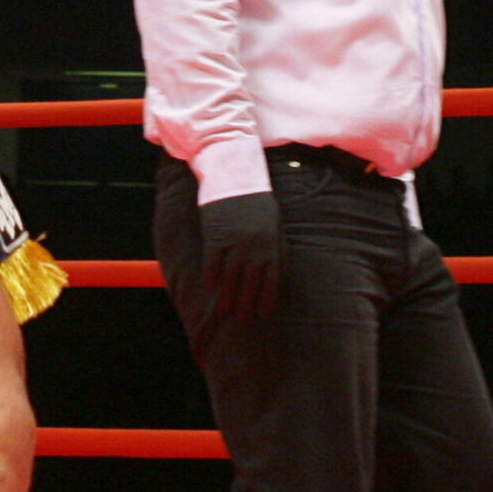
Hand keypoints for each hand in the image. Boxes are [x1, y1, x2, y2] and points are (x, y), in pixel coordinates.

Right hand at [199, 191, 282, 319]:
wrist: (235, 175)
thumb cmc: (258, 201)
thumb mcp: (275, 222)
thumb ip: (278, 248)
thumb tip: (280, 275)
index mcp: (272, 244)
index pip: (270, 281)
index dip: (265, 299)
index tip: (262, 313)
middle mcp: (254, 247)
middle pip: (249, 283)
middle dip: (246, 302)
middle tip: (242, 316)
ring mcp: (234, 243)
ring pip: (230, 277)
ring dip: (228, 295)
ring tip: (227, 308)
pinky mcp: (215, 236)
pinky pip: (212, 263)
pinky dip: (212, 277)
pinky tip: (212, 287)